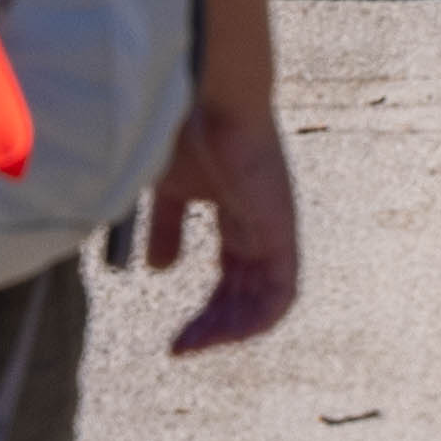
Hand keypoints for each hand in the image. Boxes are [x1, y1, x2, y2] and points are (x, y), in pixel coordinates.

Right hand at [133, 95, 304, 352]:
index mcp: (231, 204)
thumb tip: (158, 270)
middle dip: (214, 322)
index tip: (174, 331)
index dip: (205, 303)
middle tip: (180, 347)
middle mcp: (256, 218)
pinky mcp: (281, 230)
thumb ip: (164, 227)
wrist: (206, 94)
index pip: (230, 267)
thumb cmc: (180, 125)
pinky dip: (257, 319)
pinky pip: (282, 292)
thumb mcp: (164, 186)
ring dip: (231, 328)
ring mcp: (272, 224)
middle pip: (245, 285)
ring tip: (194, 345)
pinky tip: (222, 334)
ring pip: (264, 295)